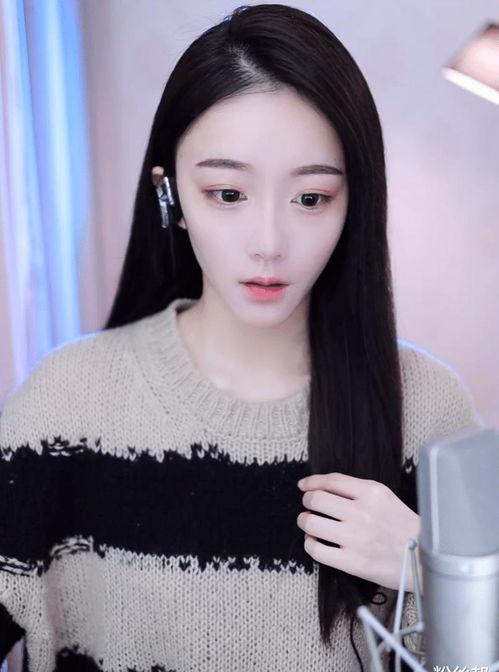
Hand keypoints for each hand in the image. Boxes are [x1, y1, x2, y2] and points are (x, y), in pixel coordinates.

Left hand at [296, 472, 421, 591]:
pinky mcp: (353, 562)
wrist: (424, 561)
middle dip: (307, 501)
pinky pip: (316, 549)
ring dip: (304, 521)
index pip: (331, 481)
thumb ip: (357, 490)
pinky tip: (315, 541)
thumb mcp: (386, 498)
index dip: (312, 482)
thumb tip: (322, 487)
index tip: (303, 486)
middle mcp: (362, 512)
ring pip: (311, 522)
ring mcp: (356, 538)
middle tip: (308, 506)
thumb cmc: (403, 528)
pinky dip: (309, 543)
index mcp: (372, 492)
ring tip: (309, 524)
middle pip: (316, 499)